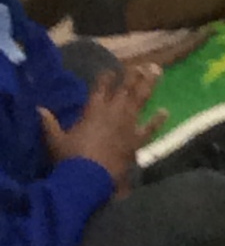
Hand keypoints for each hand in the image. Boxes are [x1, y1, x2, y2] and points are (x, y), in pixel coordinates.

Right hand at [41, 63, 165, 191]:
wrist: (86, 179)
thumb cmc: (69, 159)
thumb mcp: (55, 141)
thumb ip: (48, 124)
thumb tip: (38, 109)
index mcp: (94, 110)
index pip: (101, 87)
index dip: (106, 77)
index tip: (110, 70)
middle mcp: (113, 112)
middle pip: (125, 88)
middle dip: (132, 75)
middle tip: (140, 66)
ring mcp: (127, 124)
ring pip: (140, 99)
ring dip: (148, 85)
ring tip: (157, 72)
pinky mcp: (136, 140)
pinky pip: (149, 129)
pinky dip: (157, 121)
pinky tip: (165, 112)